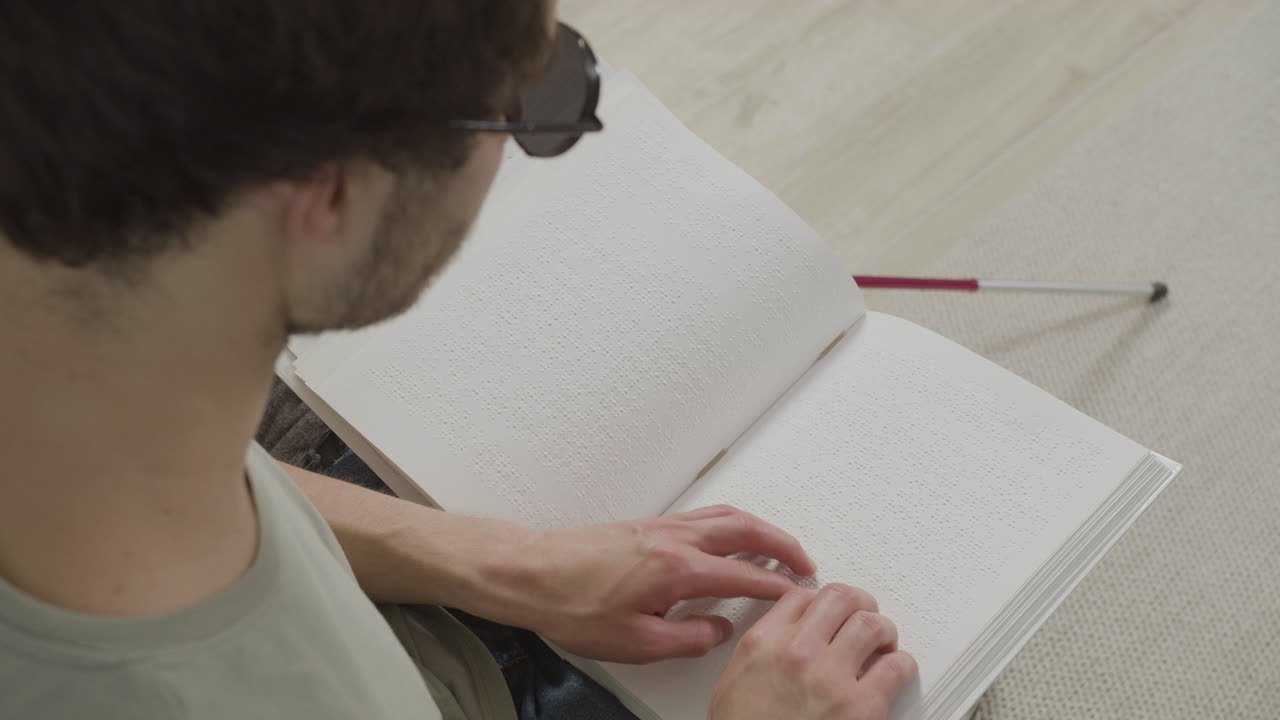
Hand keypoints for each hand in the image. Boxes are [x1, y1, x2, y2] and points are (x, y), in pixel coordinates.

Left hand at [470, 504, 816, 663]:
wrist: (530, 573)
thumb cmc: (571, 604)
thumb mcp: (635, 643)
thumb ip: (688, 638)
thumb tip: (718, 630)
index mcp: (677, 569)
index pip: (744, 574)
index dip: (777, 586)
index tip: (797, 593)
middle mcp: (674, 538)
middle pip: (745, 530)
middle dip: (782, 544)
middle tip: (804, 562)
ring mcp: (661, 527)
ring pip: (726, 515)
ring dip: (760, 528)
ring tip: (777, 546)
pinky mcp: (647, 526)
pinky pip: (705, 515)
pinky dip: (732, 522)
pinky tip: (730, 536)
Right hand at [710, 584, 916, 719]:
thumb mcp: (735, 681)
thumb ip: (762, 651)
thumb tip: (784, 639)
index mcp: (763, 644)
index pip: (800, 597)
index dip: (819, 600)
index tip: (826, 611)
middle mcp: (797, 652)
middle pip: (840, 598)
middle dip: (857, 603)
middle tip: (863, 614)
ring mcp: (831, 677)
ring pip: (872, 624)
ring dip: (883, 630)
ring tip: (883, 642)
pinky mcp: (861, 708)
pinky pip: (895, 667)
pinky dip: (902, 665)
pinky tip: (896, 670)